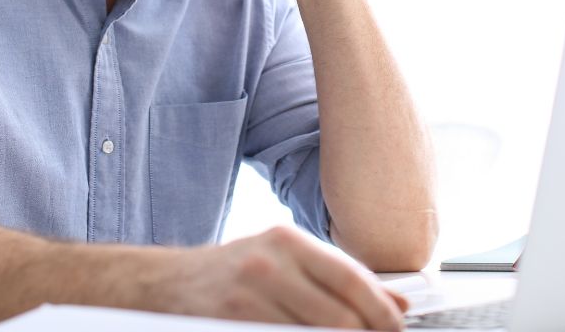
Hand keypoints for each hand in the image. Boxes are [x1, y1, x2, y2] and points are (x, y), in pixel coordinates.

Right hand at [148, 227, 407, 329]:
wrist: (166, 285)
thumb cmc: (232, 274)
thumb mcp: (284, 261)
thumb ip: (338, 279)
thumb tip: (398, 303)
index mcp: (288, 241)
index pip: (352, 280)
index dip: (382, 311)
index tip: (395, 328)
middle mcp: (269, 264)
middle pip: (340, 316)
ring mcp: (248, 298)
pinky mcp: (232, 322)